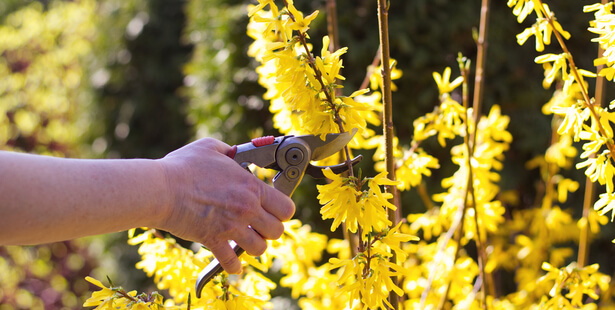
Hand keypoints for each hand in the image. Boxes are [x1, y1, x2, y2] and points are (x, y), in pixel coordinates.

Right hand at [155, 138, 294, 273]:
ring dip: (254, 246)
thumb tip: (234, 152)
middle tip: (259, 225)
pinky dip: (233, 266)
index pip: (286, 207)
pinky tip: (233, 263)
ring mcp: (231, 226)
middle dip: (270, 229)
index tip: (274, 209)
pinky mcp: (213, 240)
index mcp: (250, 187)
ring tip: (246, 240)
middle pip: (277, 231)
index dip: (282, 210)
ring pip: (260, 248)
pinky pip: (231, 262)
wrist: (160, 188)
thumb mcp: (210, 148)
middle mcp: (247, 208)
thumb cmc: (183, 167)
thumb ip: (229, 151)